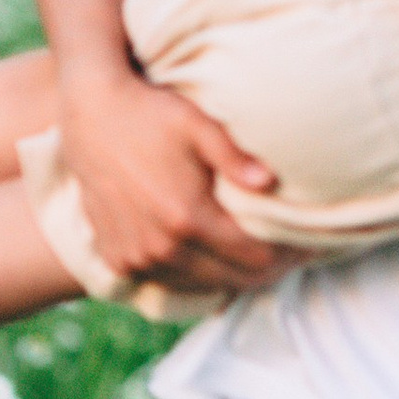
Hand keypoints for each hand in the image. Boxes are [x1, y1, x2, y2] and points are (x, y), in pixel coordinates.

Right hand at [55, 54, 294, 294]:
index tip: (309, 244)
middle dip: (268, 269)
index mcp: (187, 218)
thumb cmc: (151, 112)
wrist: (90, 114)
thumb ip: (235, 157)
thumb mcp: (198, 125)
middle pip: (233, 280)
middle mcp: (161, 248)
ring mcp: (136, 258)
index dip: (289, 255)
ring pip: (202, 286)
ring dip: (233, 274)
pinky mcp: (118, 259)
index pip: (256, 259)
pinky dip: (197, 274)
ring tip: (258, 253)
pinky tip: (214, 253)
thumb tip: (270, 182)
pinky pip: (169, 281)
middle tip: (292, 252)